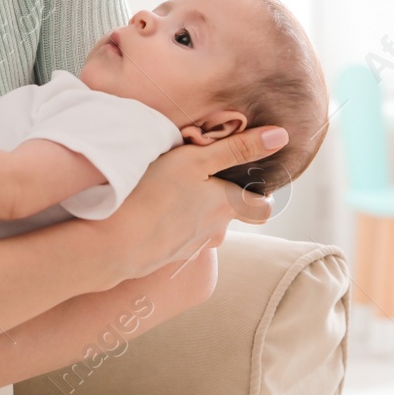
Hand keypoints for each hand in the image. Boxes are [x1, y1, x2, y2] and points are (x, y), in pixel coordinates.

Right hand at [101, 126, 284, 281]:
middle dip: (218, 199)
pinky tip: (150, 211)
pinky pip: (177, 237)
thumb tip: (281, 137)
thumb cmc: (154, 193)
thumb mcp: (196, 160)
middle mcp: (215, 233)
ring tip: (166, 192)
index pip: (263, 208)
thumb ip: (238, 149)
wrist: (113, 242)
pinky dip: (170, 225)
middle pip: (228, 216)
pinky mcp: (165, 257)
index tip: (243, 178)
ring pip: (202, 228)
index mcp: (227, 207)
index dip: (258, 194)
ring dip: (191, 212)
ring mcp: (190, 249)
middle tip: (195, 178)